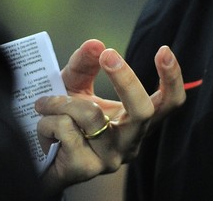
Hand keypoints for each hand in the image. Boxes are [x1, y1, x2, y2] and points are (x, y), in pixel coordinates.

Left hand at [35, 40, 185, 193]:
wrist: (39, 160)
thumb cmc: (66, 120)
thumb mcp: (76, 85)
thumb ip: (86, 64)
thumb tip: (96, 44)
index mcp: (136, 122)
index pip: (169, 103)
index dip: (173, 78)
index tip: (163, 51)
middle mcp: (131, 142)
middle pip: (143, 111)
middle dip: (126, 79)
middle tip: (107, 55)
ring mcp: (110, 158)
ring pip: (92, 115)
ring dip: (62, 102)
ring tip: (46, 104)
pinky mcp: (86, 168)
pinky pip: (66, 129)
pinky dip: (47, 119)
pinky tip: (43, 128)